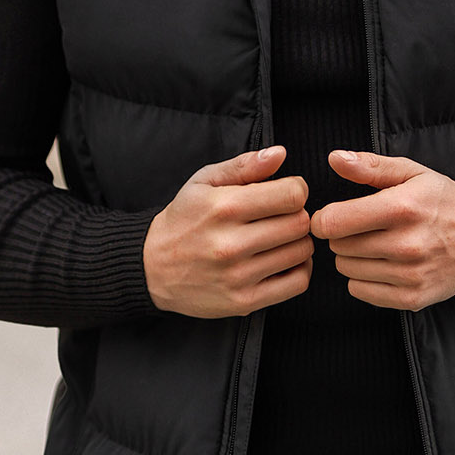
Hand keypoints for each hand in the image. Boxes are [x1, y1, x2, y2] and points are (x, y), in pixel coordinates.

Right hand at [143, 145, 312, 317]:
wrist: (152, 266)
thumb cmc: (184, 218)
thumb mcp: (204, 181)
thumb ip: (244, 165)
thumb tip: (280, 153)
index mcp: (224, 208)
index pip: (292, 195)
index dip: (296, 189)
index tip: (285, 193)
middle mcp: (231, 244)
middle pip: (300, 224)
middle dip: (297, 214)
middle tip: (282, 216)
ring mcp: (238, 276)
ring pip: (301, 252)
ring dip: (298, 241)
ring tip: (279, 238)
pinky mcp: (244, 301)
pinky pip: (297, 283)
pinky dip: (299, 269)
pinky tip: (282, 260)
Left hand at [309, 150, 454, 311]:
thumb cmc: (443, 200)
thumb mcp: (411, 172)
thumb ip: (370, 166)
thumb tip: (335, 158)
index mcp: (403, 208)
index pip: (335, 223)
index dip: (324, 219)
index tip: (333, 216)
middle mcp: (407, 244)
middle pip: (339, 247)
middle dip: (342, 236)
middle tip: (362, 228)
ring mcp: (411, 275)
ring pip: (347, 270)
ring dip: (353, 258)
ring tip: (376, 245)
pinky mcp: (414, 298)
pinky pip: (360, 292)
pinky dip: (364, 279)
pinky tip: (382, 265)